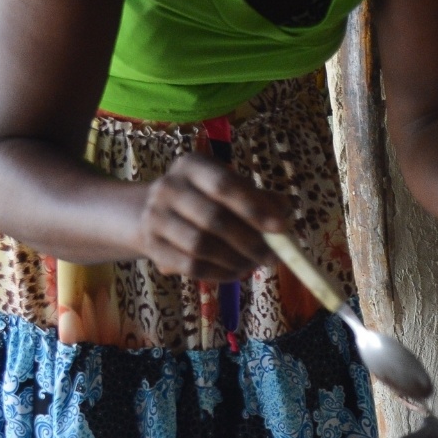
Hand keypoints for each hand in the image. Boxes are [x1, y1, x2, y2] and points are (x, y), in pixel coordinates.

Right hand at [137, 152, 290, 280]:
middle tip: (273, 257)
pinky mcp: (152, 246)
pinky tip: (236, 272)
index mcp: (192, 165)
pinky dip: (219, 273)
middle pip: (213, 218)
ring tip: (255, 264)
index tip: (281, 228)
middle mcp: (168, 187)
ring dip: (235, 260)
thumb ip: (262, 198)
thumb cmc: (208, 198)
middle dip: (250, 241)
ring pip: (200, 246)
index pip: (224, 185)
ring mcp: (154, 217)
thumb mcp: (233, 188)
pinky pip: (190, 266)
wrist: (156, 212)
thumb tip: (285, 212)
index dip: (254, 207)